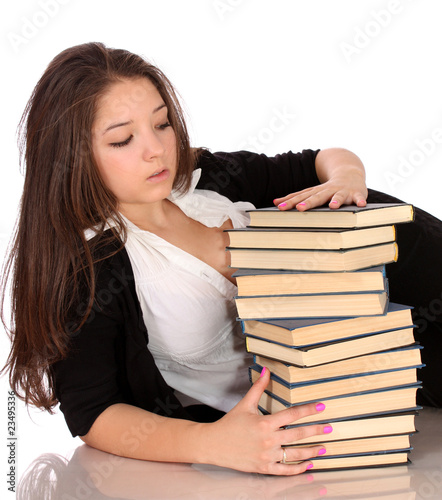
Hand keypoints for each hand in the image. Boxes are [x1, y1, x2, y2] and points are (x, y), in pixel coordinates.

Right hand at [203, 367, 330, 474]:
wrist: (214, 444)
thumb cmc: (230, 423)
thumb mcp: (245, 404)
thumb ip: (258, 387)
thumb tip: (266, 370)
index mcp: (265, 423)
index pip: (292, 415)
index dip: (308, 410)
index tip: (321, 407)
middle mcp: (268, 440)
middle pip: (298, 435)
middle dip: (315, 431)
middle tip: (329, 428)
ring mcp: (267, 456)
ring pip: (295, 454)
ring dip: (311, 451)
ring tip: (323, 448)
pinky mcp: (264, 468)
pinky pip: (285, 470)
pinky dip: (298, 468)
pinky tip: (308, 465)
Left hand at [274, 148, 367, 211]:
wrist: (350, 174)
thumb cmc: (327, 189)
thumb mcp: (311, 192)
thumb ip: (295, 198)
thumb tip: (275, 202)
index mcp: (316, 191)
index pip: (301, 196)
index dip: (290, 201)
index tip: (279, 207)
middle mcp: (328, 190)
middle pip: (317, 196)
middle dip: (308, 202)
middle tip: (299, 208)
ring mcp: (342, 191)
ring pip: (338, 196)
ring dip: (336, 201)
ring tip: (333, 206)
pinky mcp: (356, 193)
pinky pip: (358, 197)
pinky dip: (360, 200)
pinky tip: (361, 205)